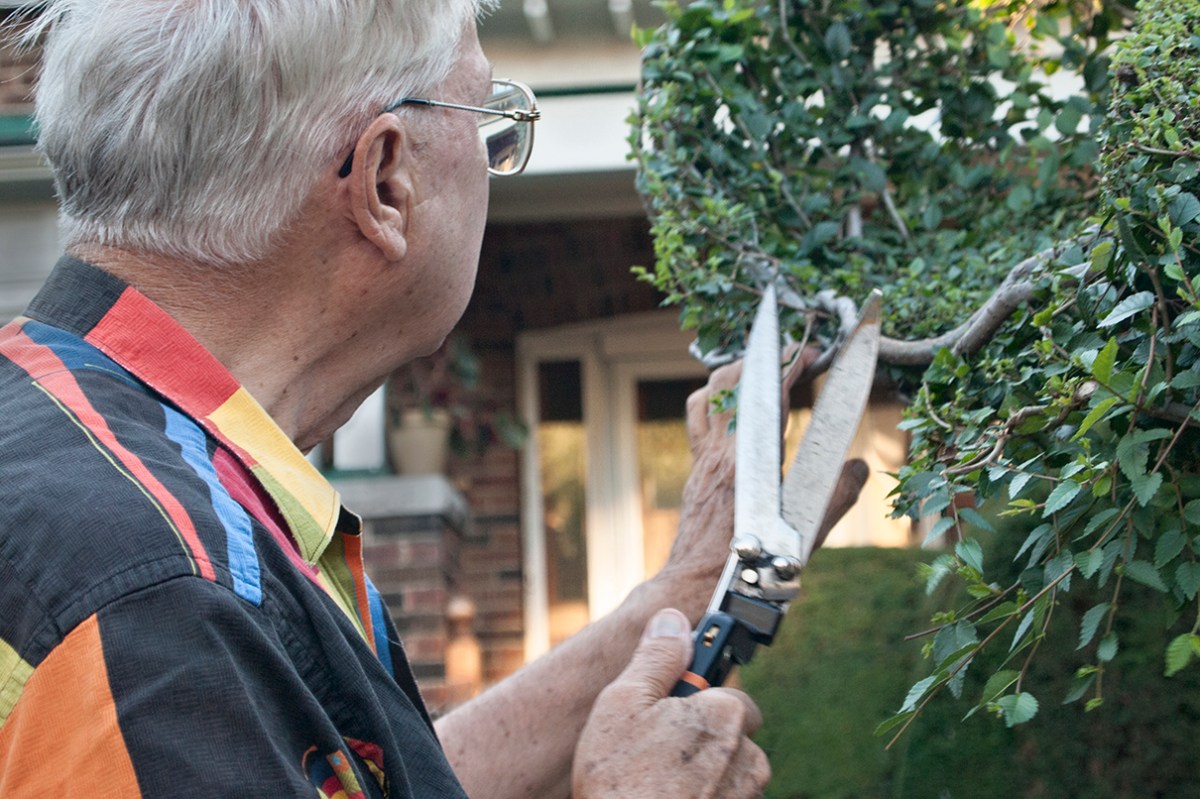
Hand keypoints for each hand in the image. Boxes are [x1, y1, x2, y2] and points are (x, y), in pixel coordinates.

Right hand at [572, 609, 769, 798]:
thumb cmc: (621, 780)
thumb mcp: (623, 703)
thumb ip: (655, 657)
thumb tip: (674, 619)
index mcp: (726, 713)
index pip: (725, 690)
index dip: (691, 699)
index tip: (666, 709)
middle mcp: (748, 755)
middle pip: (729, 732)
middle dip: (699, 737)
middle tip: (653, 749)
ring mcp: (746, 796)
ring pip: (729, 770)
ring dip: (702, 772)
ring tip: (655, 782)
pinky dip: (703, 798)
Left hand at [654, 346, 869, 618]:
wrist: (703, 587)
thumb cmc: (757, 567)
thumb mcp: (810, 531)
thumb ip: (839, 492)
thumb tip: (858, 466)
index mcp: (750, 461)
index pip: (768, 391)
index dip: (790, 363)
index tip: (810, 351)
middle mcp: (721, 453)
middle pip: (731, 381)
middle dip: (763, 358)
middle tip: (790, 355)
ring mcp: (703, 459)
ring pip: (708, 396)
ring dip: (733, 374)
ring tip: (759, 369)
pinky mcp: (695, 470)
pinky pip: (700, 419)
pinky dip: (716, 401)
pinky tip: (734, 407)